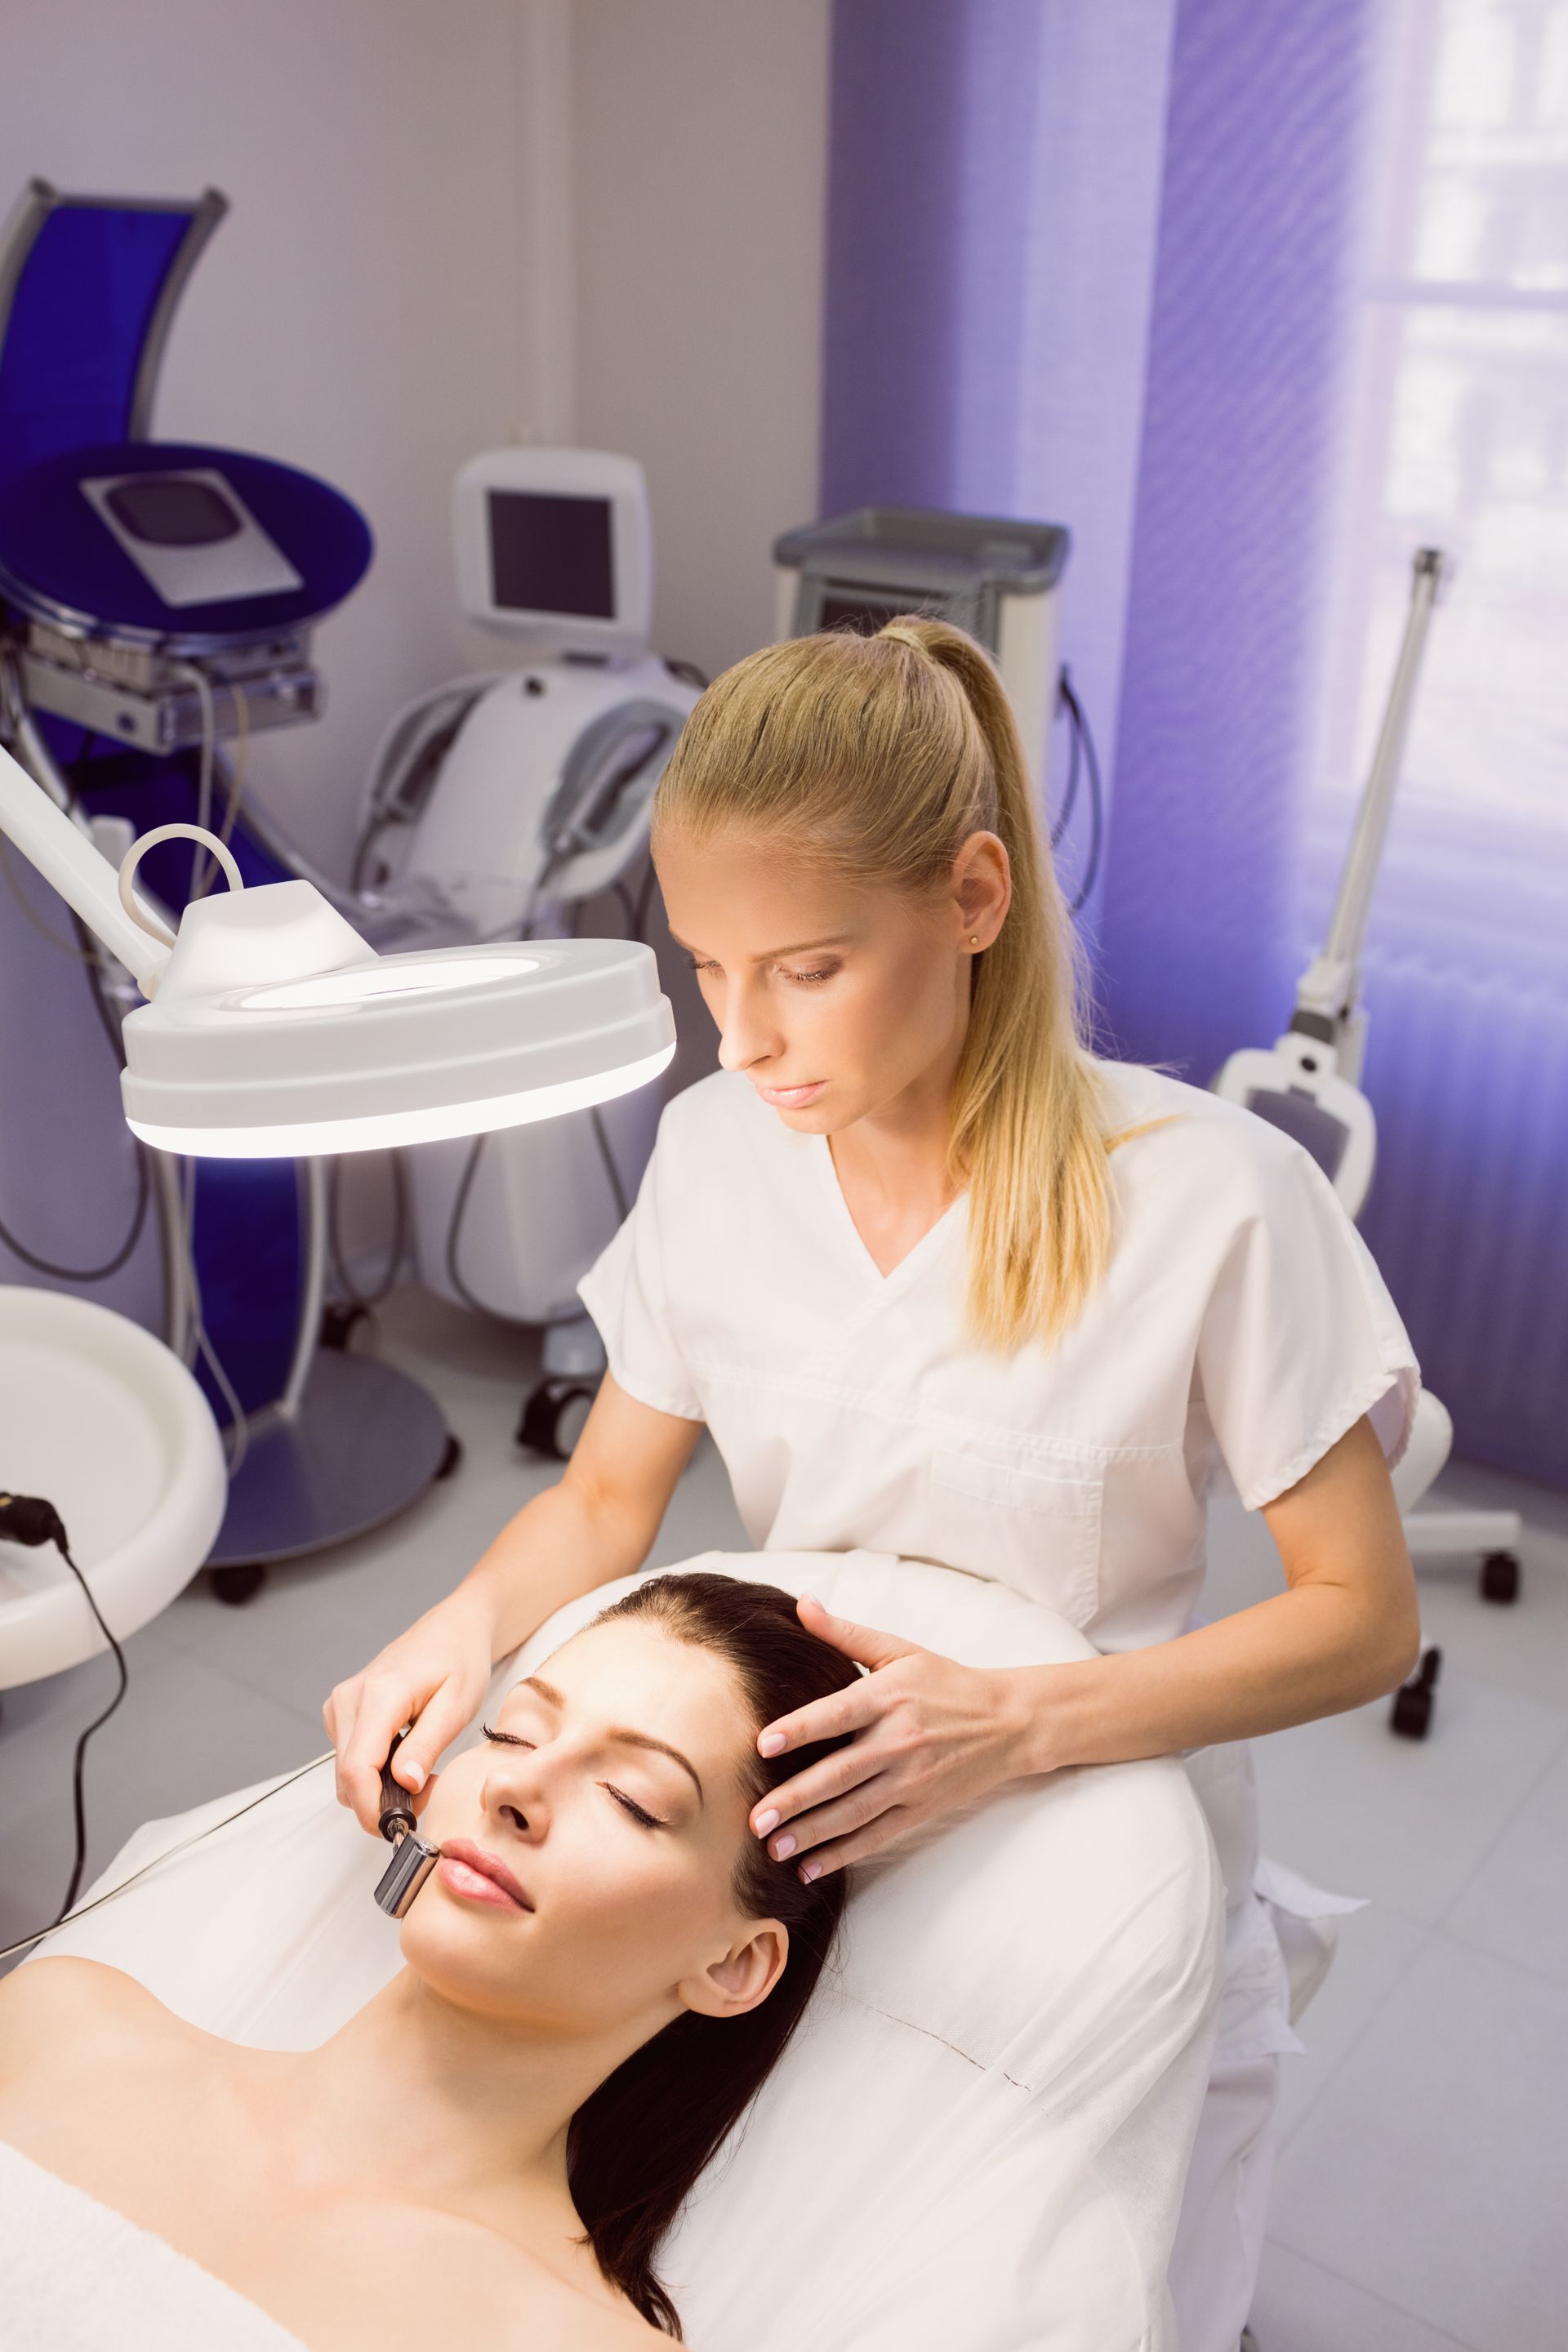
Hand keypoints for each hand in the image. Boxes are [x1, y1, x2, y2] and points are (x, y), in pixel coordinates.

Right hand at [324, 1591, 496, 1833]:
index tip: (403, 1826)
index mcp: (378, 1696)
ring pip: (346, 1774)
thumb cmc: (459, 1661)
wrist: (451, 1629)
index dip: (374, 1810)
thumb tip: (404, 1785)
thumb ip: (427, 1745)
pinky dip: (374, 1772)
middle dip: (384, 1802)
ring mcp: (340, 1705)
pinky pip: (349, 1759)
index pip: (357, 1771)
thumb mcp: (456, 1705)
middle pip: (347, 1779)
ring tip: (422, 1770)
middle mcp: (348, 1700)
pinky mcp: (341, 1713)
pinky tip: (405, 1758)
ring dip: (380, 1789)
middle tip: (429, 1790)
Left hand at [749, 1593, 1033, 1881]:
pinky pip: (876, 1835)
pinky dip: (843, 1853)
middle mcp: (898, 1741)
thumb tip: (801, 1603)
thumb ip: (846, 1633)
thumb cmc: (946, 1682)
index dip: (798, 1730)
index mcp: (888, 1697)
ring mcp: (911, 1779)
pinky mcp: (921, 1808)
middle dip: (794, 1799)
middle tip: (754, 1819)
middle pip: (839, 1773)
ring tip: (772, 1848)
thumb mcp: (900, 1650)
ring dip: (811, 1833)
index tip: (761, 1745)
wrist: (1009, 1722)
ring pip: (853, 1812)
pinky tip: (810, 1867)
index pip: (835, 1715)